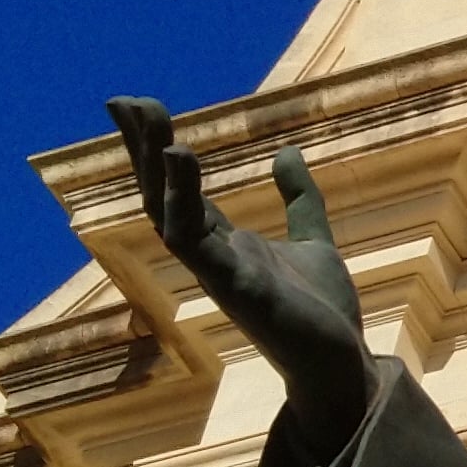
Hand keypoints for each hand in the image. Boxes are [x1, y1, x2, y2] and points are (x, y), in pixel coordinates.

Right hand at [109, 102, 376, 460]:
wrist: (344, 366)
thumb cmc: (321, 315)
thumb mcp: (313, 242)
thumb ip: (298, 200)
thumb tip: (285, 153)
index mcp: (224, 243)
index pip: (177, 187)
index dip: (155, 145)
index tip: (135, 104)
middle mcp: (211, 255)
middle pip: (161, 193)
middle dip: (141, 147)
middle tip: (121, 99)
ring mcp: (219, 271)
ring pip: (168, 213)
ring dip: (156, 165)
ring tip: (151, 117)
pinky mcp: (236, 287)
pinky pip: (195, 241)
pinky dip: (182, 200)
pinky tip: (180, 158)